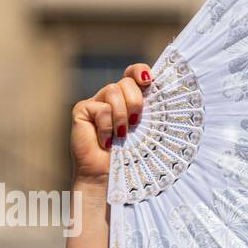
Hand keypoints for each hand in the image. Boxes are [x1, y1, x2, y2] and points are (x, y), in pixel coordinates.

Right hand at [70, 63, 152, 183]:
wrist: (107, 176)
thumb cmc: (129, 156)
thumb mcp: (144, 130)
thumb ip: (150, 111)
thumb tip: (165, 95)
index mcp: (128, 99)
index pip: (133, 73)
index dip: (140, 71)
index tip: (149, 81)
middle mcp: (111, 97)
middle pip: (126, 81)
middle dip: (136, 101)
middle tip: (136, 123)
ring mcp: (96, 102)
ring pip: (113, 91)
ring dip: (122, 116)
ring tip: (122, 136)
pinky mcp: (82, 110)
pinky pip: (100, 109)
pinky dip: (107, 128)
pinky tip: (106, 142)